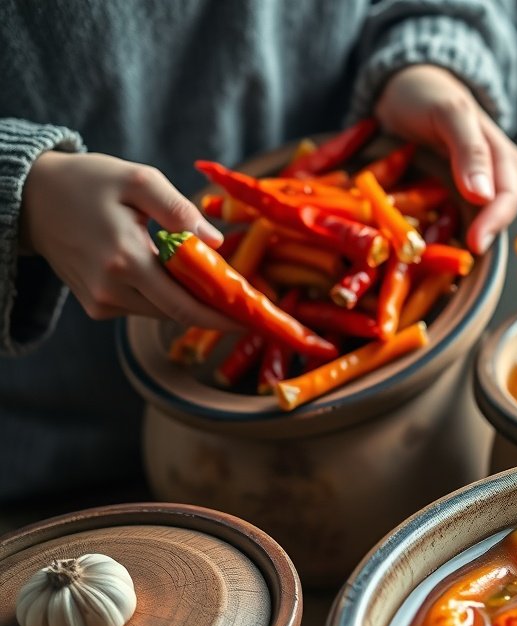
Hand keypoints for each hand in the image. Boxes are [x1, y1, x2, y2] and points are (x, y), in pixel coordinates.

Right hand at [20, 152, 239, 328]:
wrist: (31, 197)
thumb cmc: (89, 181)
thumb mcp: (138, 180)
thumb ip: (179, 210)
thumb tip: (216, 242)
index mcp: (125, 260)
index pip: (184, 304)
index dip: (221, 316)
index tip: (251, 319)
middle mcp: (111, 290)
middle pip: (177, 314)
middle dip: (215, 313)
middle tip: (248, 308)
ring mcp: (101, 302)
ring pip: (161, 312)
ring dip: (190, 302)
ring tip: (220, 288)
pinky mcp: (95, 305)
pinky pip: (143, 307)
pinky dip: (165, 297)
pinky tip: (179, 280)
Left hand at [373, 64, 516, 254]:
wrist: (402, 87)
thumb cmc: (428, 93)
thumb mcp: (449, 112)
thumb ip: (469, 150)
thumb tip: (484, 196)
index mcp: (504, 158)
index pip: (508, 198)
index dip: (494, 223)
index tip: (475, 244)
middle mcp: (495, 179)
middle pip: (496, 219)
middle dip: (482, 241)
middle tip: (460, 261)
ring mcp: (472, 192)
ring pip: (476, 226)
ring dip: (463, 244)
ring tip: (443, 265)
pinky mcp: (451, 200)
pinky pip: (453, 224)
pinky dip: (444, 237)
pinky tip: (429, 251)